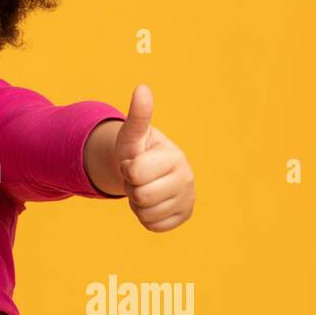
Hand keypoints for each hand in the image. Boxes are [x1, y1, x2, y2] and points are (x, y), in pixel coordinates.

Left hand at [113, 85, 195, 231]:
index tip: (134, 162)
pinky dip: (145, 217)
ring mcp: (188, 199)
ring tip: (144, 187)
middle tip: (138, 178)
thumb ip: (137, 115)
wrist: (144, 171)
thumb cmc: (137, 151)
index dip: (127, 170)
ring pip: (146, 214)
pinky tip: (151, 202)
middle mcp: (188, 178)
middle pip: (141, 196)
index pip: (135, 174)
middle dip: (131, 188)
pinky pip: (153, 226)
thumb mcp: (132, 135)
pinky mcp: (184, 216)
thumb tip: (142, 88)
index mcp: (175, 157)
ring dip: (137, 203)